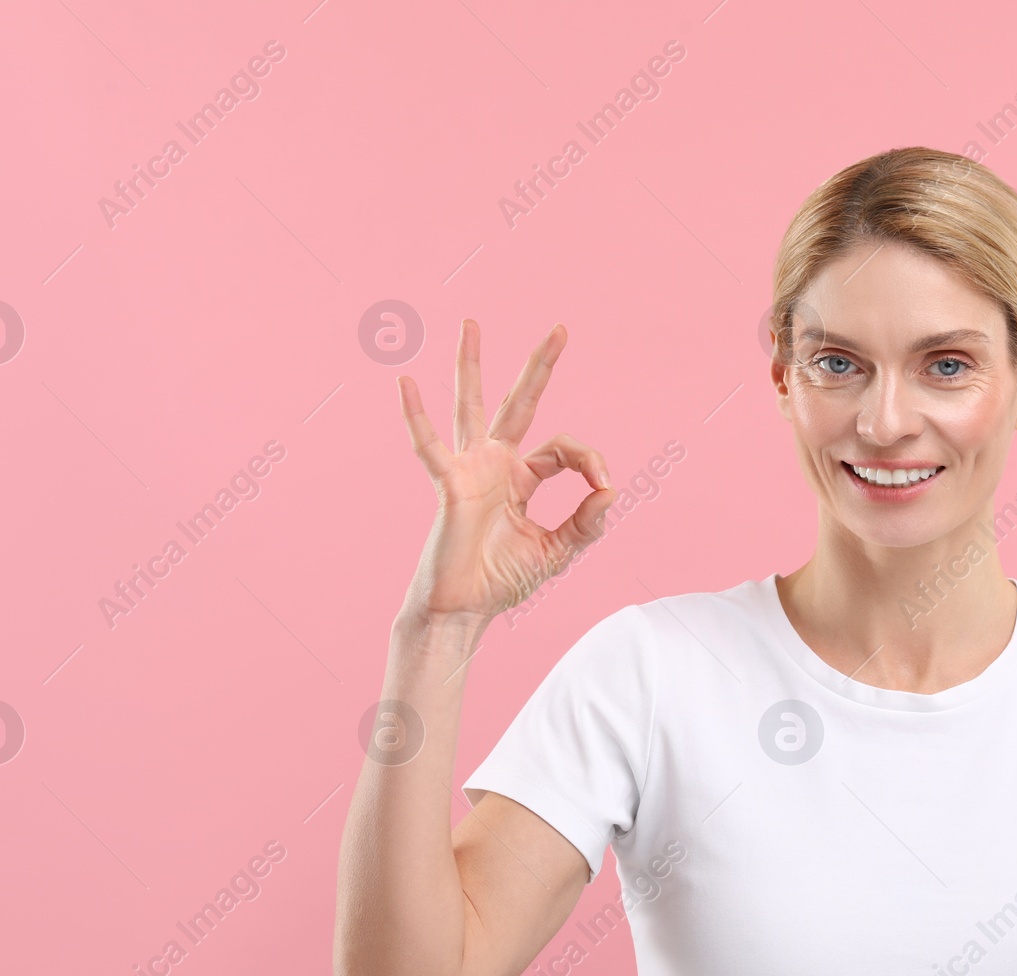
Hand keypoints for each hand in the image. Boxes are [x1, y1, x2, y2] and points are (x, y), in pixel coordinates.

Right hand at [395, 319, 615, 625]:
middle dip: (540, 367)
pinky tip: (405, 384)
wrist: (465, 610)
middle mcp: (495, 463)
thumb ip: (586, 522)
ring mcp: (470, 469)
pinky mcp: (449, 485)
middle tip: (560, 328)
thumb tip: (611, 489)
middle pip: (519, 403)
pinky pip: (430, 446)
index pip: (563, 449)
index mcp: (522, 477)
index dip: (589, 460)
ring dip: (471, 365)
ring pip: (470, 406)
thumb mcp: (557, 551)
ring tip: (472, 324)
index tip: (603, 486)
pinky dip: (416, 416)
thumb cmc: (503, 580)